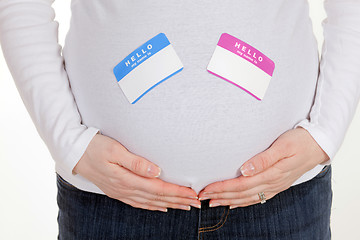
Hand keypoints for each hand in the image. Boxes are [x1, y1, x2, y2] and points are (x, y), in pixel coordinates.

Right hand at [73, 133, 200, 211]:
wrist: (75, 153)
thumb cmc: (96, 147)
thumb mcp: (115, 150)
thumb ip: (136, 162)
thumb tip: (156, 171)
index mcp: (127, 179)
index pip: (159, 188)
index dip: (177, 192)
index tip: (192, 194)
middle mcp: (126, 189)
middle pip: (157, 197)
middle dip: (178, 200)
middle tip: (196, 202)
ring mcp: (121, 192)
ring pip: (150, 202)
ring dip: (169, 204)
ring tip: (184, 206)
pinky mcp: (118, 191)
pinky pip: (139, 203)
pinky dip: (152, 206)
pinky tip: (161, 207)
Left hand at [197, 127, 329, 208]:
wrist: (318, 146)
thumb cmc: (299, 141)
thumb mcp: (282, 146)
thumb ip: (264, 159)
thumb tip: (244, 170)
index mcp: (271, 173)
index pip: (240, 184)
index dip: (222, 188)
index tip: (206, 189)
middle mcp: (272, 183)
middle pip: (241, 193)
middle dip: (220, 196)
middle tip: (202, 197)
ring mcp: (275, 186)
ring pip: (248, 198)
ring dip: (229, 201)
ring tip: (213, 202)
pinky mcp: (277, 184)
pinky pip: (257, 198)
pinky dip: (243, 202)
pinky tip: (234, 204)